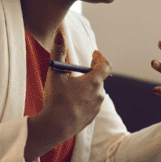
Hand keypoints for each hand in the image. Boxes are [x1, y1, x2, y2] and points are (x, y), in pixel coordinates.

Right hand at [24, 31, 111, 161]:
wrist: (55, 127)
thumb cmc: (56, 99)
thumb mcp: (55, 74)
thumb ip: (58, 52)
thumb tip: (60, 34)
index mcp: (94, 81)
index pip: (105, 65)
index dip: (100, 57)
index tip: (94, 53)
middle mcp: (99, 94)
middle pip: (98, 78)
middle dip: (89, 72)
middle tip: (78, 70)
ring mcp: (96, 107)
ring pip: (94, 92)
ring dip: (86, 87)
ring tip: (73, 86)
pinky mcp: (91, 118)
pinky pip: (90, 104)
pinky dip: (83, 99)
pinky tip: (72, 102)